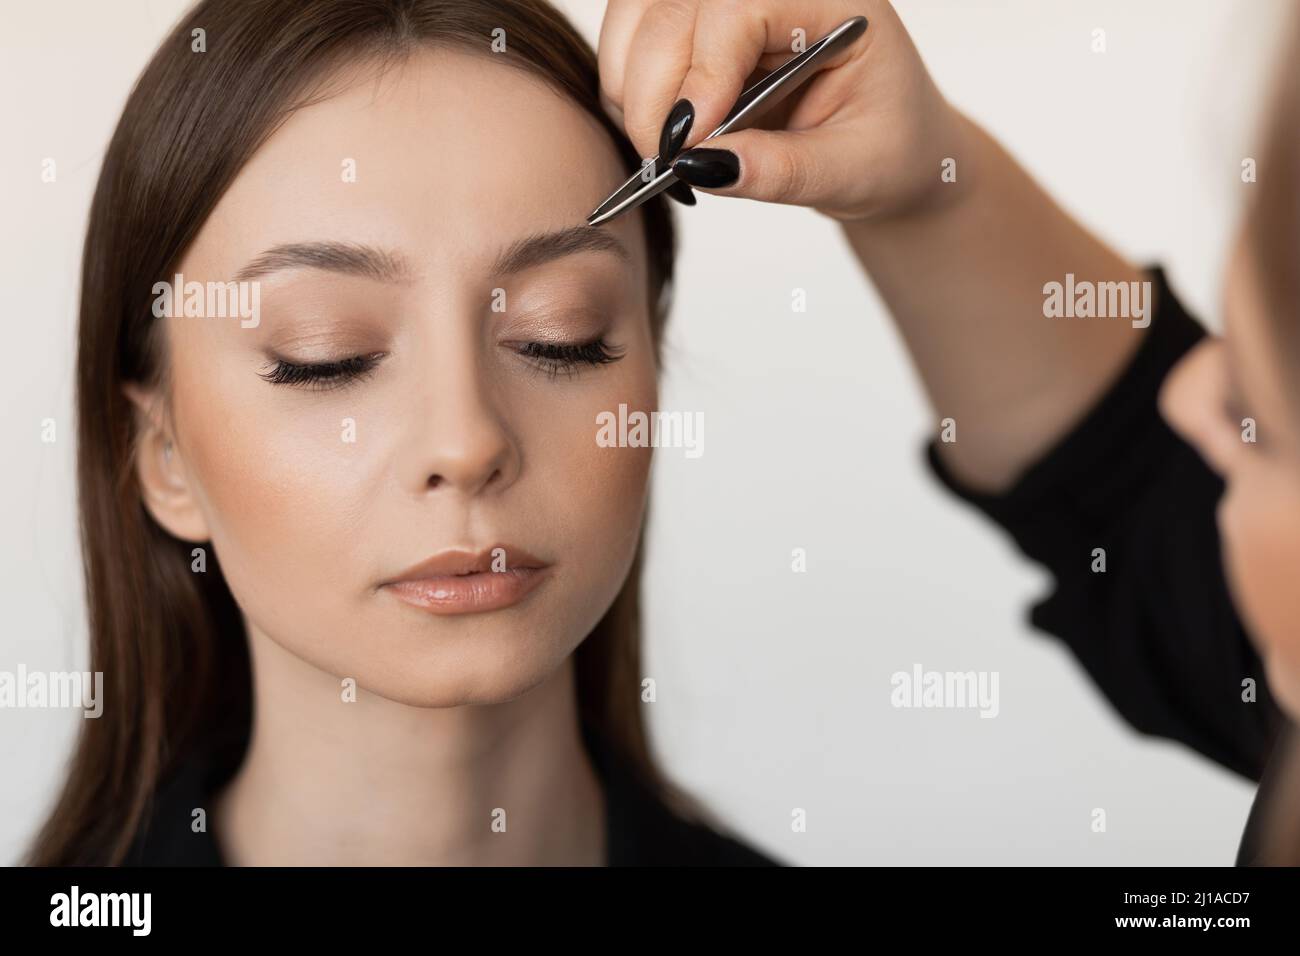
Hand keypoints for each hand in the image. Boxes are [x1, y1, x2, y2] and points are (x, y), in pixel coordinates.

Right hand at [596, 0, 966, 221]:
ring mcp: (727, 3)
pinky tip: (665, 136)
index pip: (739, 7)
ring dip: (632, 87)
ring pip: (638, 15)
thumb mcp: (850, 171)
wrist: (888, 149)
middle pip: (673, 8)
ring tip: (665, 152)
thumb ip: (780, 171)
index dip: (703, 72)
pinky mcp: (696, 28)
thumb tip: (702, 167)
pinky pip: (633, 40)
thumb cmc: (887, 149)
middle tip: (666, 165)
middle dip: (654, 92)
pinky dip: (630, 91)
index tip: (688, 143)